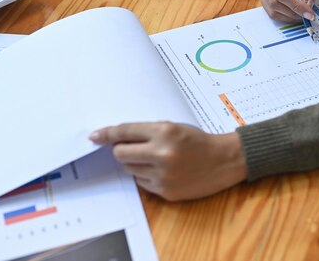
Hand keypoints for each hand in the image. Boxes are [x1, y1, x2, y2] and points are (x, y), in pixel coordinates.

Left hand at [89, 122, 246, 200]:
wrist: (224, 160)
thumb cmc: (198, 140)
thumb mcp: (174, 127)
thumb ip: (147, 132)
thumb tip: (117, 138)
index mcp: (164, 132)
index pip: (126, 132)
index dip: (107, 134)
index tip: (94, 136)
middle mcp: (162, 154)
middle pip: (121, 154)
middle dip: (121, 150)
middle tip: (130, 148)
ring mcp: (163, 175)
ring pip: (130, 169)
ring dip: (135, 163)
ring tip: (154, 158)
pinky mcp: (166, 190)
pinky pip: (142, 182)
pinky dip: (147, 175)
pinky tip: (162, 170)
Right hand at [252, 0, 318, 21]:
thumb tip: (308, 4)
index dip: (296, 5)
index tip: (310, 13)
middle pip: (274, 3)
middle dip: (293, 12)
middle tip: (308, 15)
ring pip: (272, 10)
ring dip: (289, 16)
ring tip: (302, 12)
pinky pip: (272, 11)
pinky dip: (285, 15)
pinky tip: (295, 11)